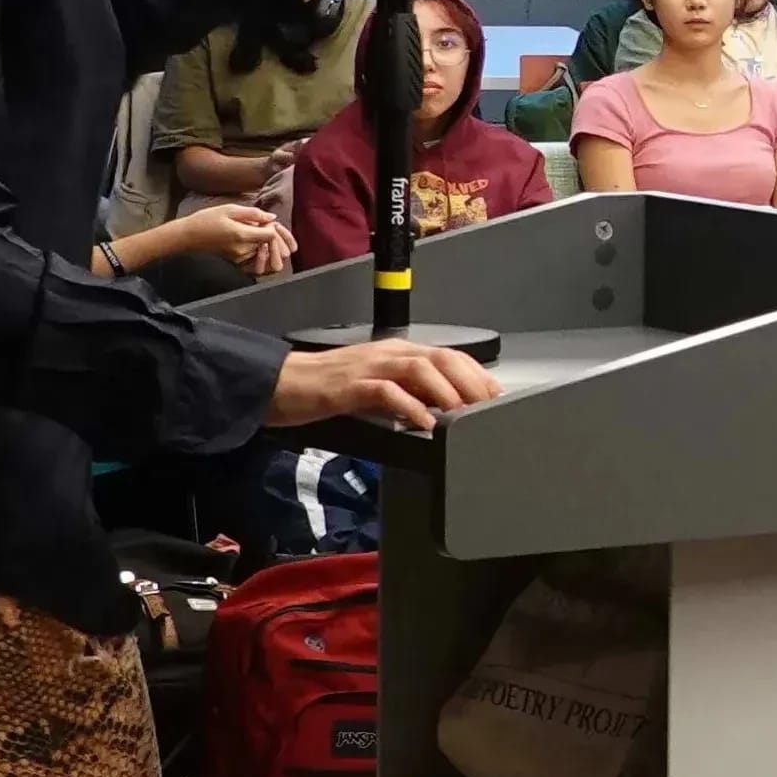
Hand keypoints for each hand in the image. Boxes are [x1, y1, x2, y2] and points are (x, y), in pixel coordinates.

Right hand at [182, 202, 295, 276]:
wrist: (188, 237)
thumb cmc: (206, 220)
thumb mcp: (229, 210)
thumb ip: (253, 214)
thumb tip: (271, 218)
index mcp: (242, 235)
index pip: (271, 235)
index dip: (271, 226)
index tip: (262, 220)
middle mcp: (243, 250)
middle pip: (269, 244)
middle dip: (269, 234)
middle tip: (258, 224)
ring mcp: (240, 259)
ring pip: (263, 251)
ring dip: (262, 241)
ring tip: (248, 230)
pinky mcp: (237, 263)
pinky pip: (254, 256)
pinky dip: (255, 248)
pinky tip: (244, 239)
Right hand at [268, 338, 499, 432]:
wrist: (280, 385)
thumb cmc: (327, 389)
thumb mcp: (376, 387)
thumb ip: (406, 393)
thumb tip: (441, 411)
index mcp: (396, 353)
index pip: (447, 354)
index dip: (476, 373)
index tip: (496, 396)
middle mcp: (387, 354)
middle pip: (440, 358)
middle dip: (470, 381)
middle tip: (488, 407)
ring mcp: (369, 367)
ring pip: (419, 369)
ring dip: (446, 391)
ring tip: (463, 414)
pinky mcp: (350, 386)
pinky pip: (387, 392)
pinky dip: (410, 407)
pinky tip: (424, 424)